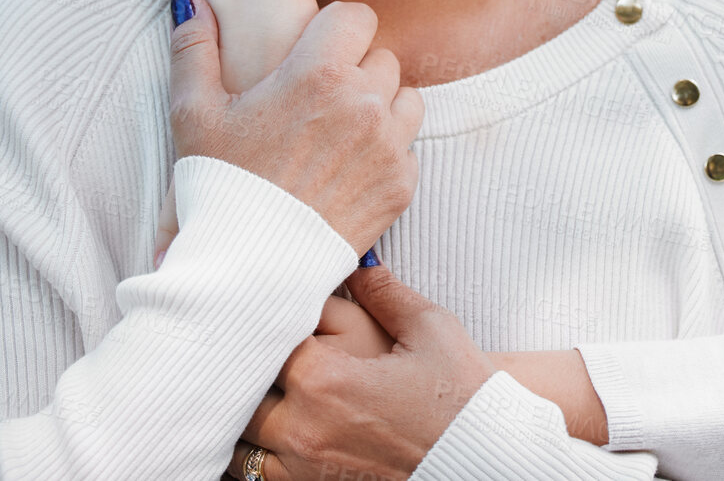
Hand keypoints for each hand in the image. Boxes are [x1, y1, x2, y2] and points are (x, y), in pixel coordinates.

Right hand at [167, 0, 421, 254]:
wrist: (247, 267)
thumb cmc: (218, 185)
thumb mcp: (194, 113)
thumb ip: (194, 49)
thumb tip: (192, 3)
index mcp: (318, 73)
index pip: (357, 16)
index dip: (338, 28)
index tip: (320, 49)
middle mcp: (363, 103)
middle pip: (382, 58)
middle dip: (356, 71)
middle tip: (321, 100)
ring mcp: (388, 145)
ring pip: (405, 99)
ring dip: (381, 107)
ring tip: (340, 130)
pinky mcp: (401, 185)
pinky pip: (408, 148)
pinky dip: (387, 153)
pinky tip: (348, 168)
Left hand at [227, 265, 494, 480]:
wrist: (483, 455)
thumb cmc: (459, 392)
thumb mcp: (428, 327)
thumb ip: (383, 290)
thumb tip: (358, 263)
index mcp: (324, 377)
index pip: (262, 339)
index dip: (268, 321)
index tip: (275, 309)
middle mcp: (303, 427)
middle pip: (240, 389)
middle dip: (250, 367)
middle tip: (263, 346)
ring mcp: (305, 467)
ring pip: (240, 438)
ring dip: (246, 413)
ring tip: (262, 389)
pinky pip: (256, 475)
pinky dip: (255, 453)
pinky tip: (274, 430)